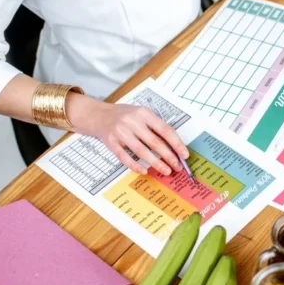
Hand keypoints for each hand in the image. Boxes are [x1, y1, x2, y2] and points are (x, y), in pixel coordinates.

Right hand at [70, 97, 188, 175]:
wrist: (99, 115)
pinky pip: (125, 157)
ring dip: (155, 163)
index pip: (164, 129)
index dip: (176, 143)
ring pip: (141, 151)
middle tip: (177, 167)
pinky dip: (135, 165)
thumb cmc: (126, 116)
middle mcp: (132, 121)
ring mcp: (120, 132)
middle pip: (154, 142)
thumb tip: (174, 146)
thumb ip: (155, 127)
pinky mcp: (111, 142)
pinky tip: (144, 171)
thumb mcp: (142, 114)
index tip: (184, 154)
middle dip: (168, 156)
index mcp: (144, 113)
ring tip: (166, 171)